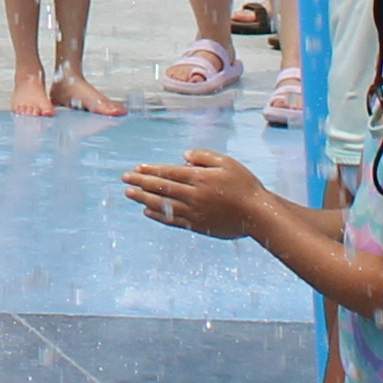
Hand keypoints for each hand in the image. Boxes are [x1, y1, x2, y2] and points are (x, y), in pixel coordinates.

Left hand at [125, 150, 284, 244]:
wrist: (257, 214)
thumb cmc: (245, 185)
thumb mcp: (227, 163)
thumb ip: (204, 157)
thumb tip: (183, 156)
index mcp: (200, 178)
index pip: (169, 172)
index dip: (151, 170)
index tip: (136, 169)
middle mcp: (194, 195)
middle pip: (162, 187)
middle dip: (141, 182)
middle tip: (125, 179)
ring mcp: (194, 212)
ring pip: (163, 204)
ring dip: (144, 198)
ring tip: (129, 194)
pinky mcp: (197, 226)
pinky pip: (173, 220)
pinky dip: (158, 215)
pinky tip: (147, 211)